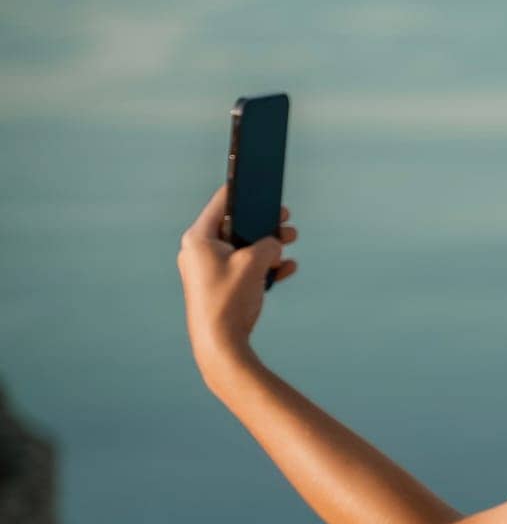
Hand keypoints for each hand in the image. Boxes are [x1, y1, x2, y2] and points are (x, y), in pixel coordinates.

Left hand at [177, 184, 298, 383]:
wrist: (220, 344)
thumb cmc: (229, 299)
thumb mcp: (255, 263)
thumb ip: (269, 245)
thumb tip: (275, 244)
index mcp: (199, 238)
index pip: (223, 203)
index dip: (245, 191)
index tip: (261, 179)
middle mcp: (199, 251)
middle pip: (236, 226)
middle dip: (264, 223)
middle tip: (284, 216)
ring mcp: (209, 270)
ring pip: (243, 248)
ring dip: (268, 245)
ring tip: (290, 242)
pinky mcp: (220, 287)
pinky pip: (245, 269)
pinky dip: (264, 266)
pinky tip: (285, 268)